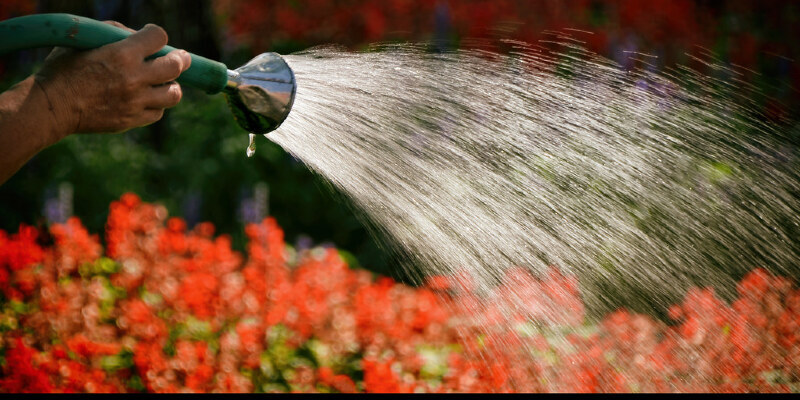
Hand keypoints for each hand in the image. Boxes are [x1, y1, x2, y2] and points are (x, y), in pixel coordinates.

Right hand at [33, 21, 191, 136]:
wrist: (52, 106)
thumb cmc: (63, 69)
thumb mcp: (83, 41)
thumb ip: (112, 32)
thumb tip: (135, 34)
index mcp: (122, 54)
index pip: (159, 37)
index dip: (157, 34)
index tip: (152, 37)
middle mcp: (134, 78)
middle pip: (175, 66)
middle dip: (180, 60)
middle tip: (180, 59)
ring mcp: (135, 101)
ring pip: (173, 94)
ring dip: (171, 86)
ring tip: (165, 82)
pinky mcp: (132, 119)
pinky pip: (158, 112)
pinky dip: (156, 105)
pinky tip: (147, 99)